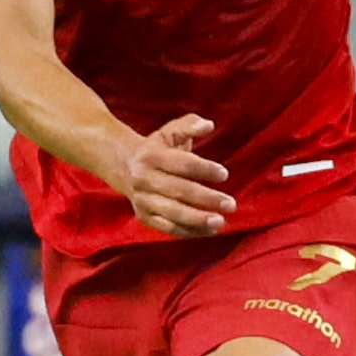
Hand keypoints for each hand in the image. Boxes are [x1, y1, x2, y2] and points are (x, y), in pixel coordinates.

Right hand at [114, 113, 234, 237]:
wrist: (124, 166)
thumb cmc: (158, 148)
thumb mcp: (170, 131)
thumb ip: (190, 125)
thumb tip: (208, 125)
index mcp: (151, 156)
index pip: (181, 163)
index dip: (203, 169)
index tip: (224, 175)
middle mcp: (143, 179)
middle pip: (178, 191)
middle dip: (206, 198)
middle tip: (231, 204)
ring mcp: (142, 200)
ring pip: (172, 213)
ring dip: (198, 219)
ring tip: (220, 221)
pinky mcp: (144, 216)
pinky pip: (168, 227)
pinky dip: (189, 231)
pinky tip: (210, 230)